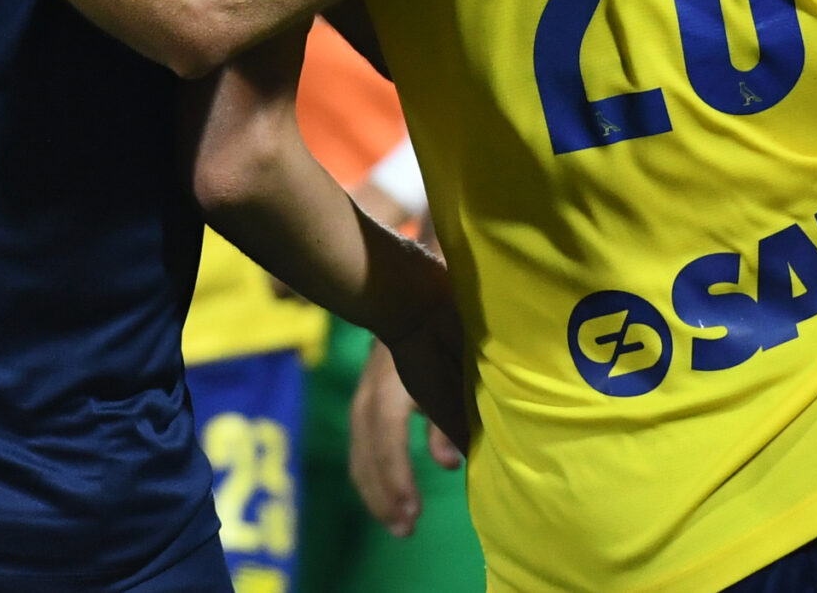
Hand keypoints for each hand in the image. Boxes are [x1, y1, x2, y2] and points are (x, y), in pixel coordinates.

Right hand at [350, 336, 464, 536]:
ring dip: (376, 490)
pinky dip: (372, 474)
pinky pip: (362, 444)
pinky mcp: (368, 398)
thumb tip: (450, 463)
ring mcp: (365, 393)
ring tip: (398, 524)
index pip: (386, 434)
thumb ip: (450, 412)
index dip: (396, 474)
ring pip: (360, 450)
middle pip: (366, 449)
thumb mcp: (456, 361)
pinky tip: (386, 497)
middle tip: (406, 530)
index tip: (411, 510)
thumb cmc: (444, 321)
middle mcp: (371, 390)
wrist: (411, 288)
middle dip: (383, 493)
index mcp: (392, 379)